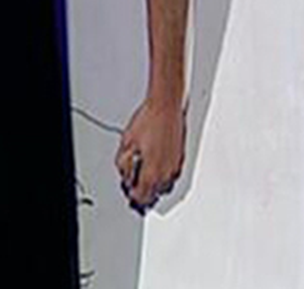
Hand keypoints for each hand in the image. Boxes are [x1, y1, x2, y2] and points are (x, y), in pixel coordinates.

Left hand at [115, 97, 185, 212]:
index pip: (141, 197)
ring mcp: (175, 166)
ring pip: (164, 187)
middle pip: (153, 195)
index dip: (132, 196)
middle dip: (142, 191)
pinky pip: (171, 176)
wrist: (166, 107)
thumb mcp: (126, 143)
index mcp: (151, 172)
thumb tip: (125, 175)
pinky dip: (162, 175)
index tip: (127, 190)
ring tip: (142, 173)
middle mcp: (166, 173)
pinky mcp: (180, 158)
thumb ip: (123, 164)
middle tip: (133, 183)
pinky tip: (154, 165)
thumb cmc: (148, 121)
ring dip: (153, 185)